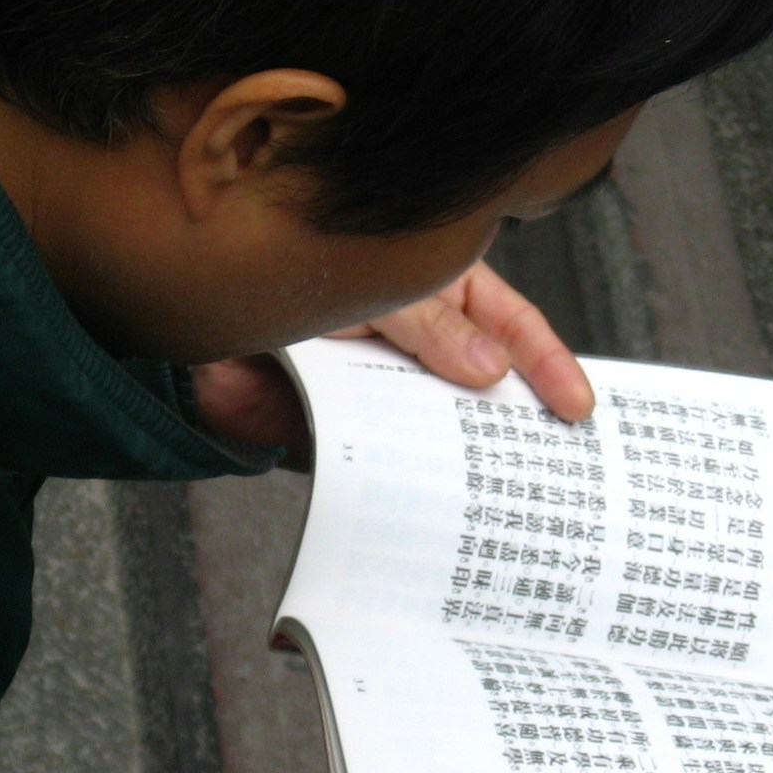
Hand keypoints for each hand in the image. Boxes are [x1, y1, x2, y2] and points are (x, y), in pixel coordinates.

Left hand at [188, 261, 594, 466]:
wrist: (195, 313)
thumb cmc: (297, 272)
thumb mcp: (379, 287)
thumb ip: (429, 325)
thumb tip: (492, 373)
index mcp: (442, 291)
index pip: (512, 327)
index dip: (549, 365)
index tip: (578, 408)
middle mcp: (420, 342)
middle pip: (484, 385)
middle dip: (519, 424)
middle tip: (560, 465)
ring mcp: (383, 388)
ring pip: (437, 427)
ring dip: (464, 460)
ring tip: (502, 495)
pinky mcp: (341, 430)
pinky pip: (383, 459)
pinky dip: (401, 482)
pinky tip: (423, 501)